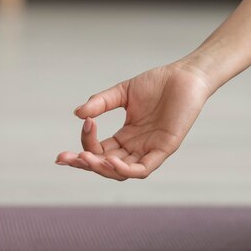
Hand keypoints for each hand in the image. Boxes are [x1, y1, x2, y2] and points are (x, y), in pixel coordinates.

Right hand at [56, 62, 211, 179]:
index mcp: (126, 137)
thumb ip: (101, 103)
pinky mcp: (165, 149)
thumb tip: (78, 114)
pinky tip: (111, 161)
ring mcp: (150, 150)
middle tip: (65, 158)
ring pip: (122, 173)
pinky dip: (126, 170)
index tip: (83, 123)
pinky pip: (143, 169)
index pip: (100, 151)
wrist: (185, 77)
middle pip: (106, 167)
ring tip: (86, 159)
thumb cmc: (158, 84)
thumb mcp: (123, 92)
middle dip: (85, 164)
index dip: (85, 145)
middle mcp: (137, 148)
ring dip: (102, 169)